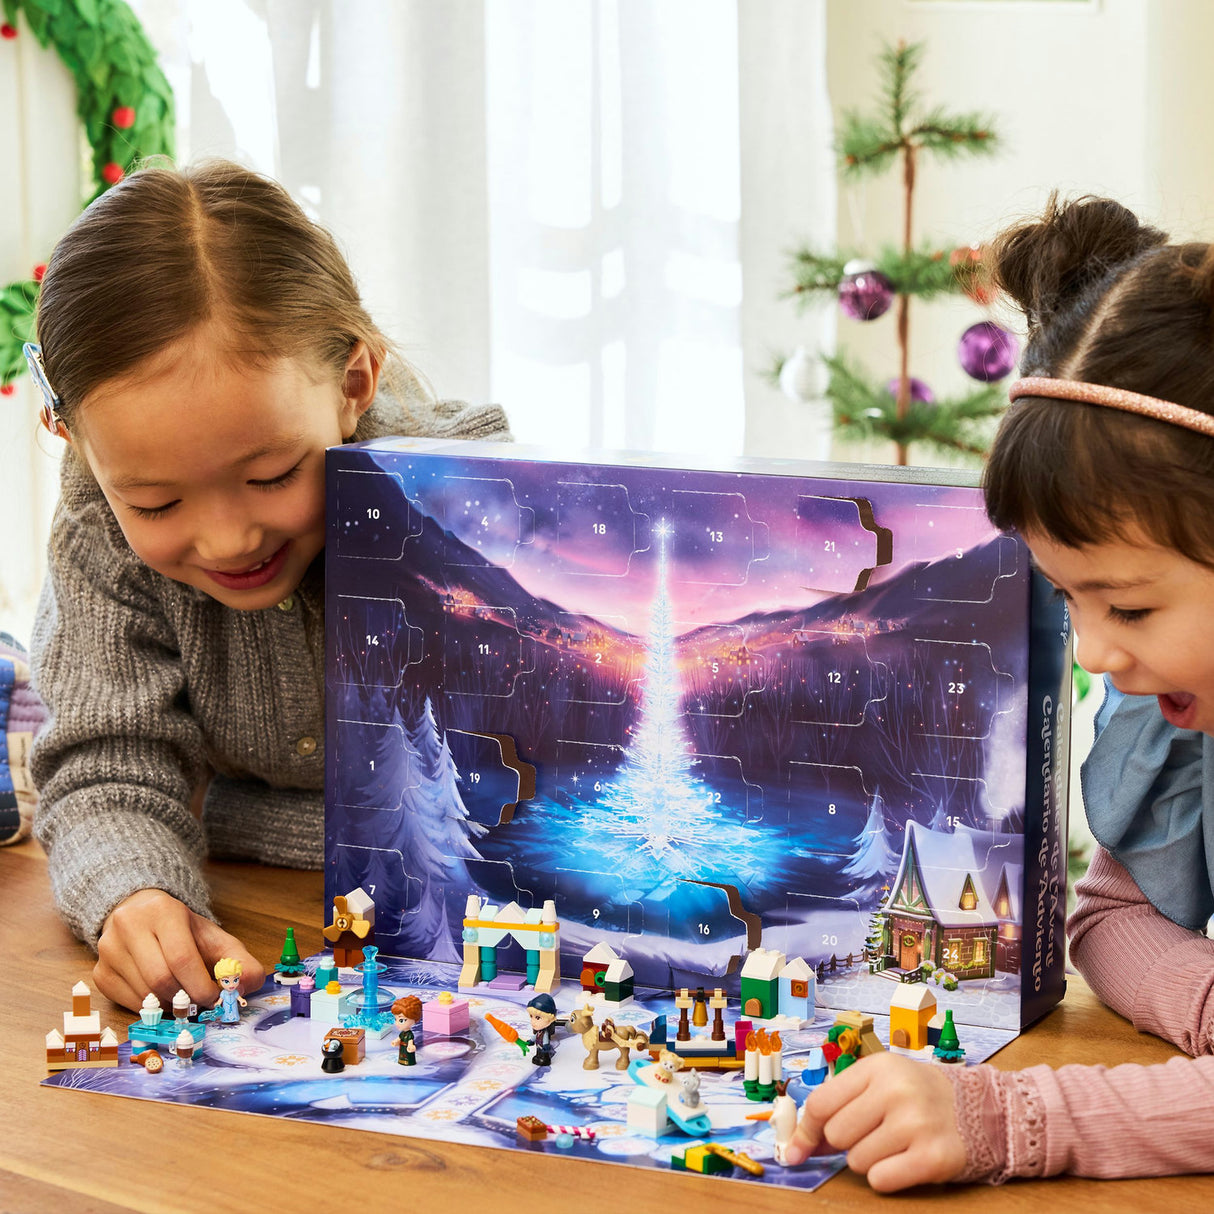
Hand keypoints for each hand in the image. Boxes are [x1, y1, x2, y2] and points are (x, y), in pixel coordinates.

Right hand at [94, 888, 264, 1012]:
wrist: (139, 912)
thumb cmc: (180, 928)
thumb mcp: (212, 935)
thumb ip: (238, 958)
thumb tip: (250, 984)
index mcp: (162, 911)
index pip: (181, 957)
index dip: (200, 985)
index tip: (214, 999)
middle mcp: (129, 926)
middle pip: (160, 978)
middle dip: (185, 997)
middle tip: (199, 1003)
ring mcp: (109, 950)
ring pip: (143, 993)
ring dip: (169, 1005)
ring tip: (182, 997)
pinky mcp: (100, 972)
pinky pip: (128, 1002)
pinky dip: (151, 1008)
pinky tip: (162, 997)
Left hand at [783, 1052, 966, 1191]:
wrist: (980, 1110)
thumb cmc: (918, 1097)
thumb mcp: (879, 1085)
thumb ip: (839, 1107)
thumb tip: (798, 1147)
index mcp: (878, 1067)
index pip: (821, 1103)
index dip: (806, 1130)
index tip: (798, 1149)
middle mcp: (896, 1091)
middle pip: (836, 1135)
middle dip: (847, 1142)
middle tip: (872, 1134)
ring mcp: (916, 1124)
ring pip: (856, 1161)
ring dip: (869, 1160)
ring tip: (895, 1144)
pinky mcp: (933, 1158)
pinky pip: (880, 1180)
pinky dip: (886, 1177)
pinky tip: (905, 1161)